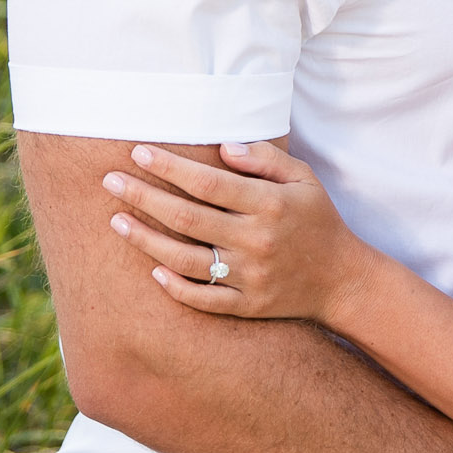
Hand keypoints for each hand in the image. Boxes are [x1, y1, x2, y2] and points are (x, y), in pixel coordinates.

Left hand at [103, 140, 364, 321]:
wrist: (342, 280)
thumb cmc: (317, 220)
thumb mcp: (304, 179)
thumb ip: (265, 159)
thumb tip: (222, 146)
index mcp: (271, 205)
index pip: (209, 183)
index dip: (170, 167)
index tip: (138, 152)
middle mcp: (257, 241)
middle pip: (187, 218)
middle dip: (144, 196)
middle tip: (110, 180)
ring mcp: (250, 277)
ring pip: (186, 259)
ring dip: (146, 240)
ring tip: (116, 221)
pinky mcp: (248, 306)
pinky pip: (204, 299)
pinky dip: (175, 287)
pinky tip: (152, 271)